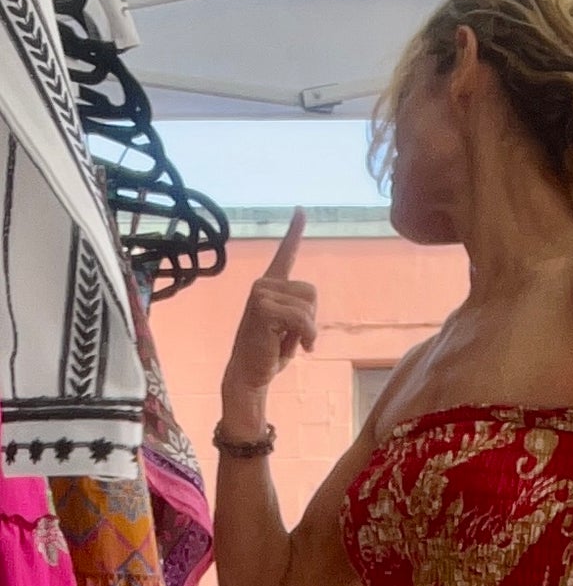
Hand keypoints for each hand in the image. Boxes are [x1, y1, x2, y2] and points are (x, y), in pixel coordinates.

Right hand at [221, 209, 316, 417]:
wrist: (249, 375)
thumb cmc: (269, 354)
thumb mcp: (288, 329)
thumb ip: (298, 312)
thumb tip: (305, 311)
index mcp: (270, 286)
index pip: (285, 254)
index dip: (294, 232)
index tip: (301, 210)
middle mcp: (263, 284)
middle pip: (311, 291)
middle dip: (310, 318)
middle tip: (292, 337)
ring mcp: (260, 293)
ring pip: (308, 305)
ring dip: (307, 330)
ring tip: (288, 342)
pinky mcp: (262, 306)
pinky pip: (302, 319)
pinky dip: (306, 336)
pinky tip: (298, 349)